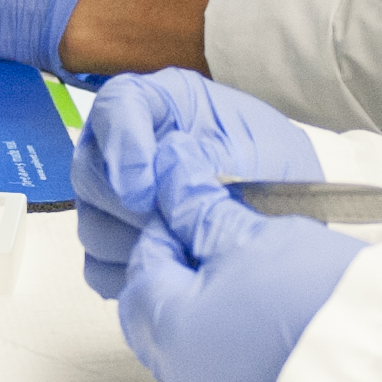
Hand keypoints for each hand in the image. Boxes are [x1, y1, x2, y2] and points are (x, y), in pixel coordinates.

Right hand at [74, 69, 314, 299]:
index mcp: (162, 105)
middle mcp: (128, 147)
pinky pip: (98, 268)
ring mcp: (115, 198)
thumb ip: (205, 159)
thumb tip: (156, 180)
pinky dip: (132, 275)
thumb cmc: (279, 171)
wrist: (291, 219)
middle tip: (174, 228)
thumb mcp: (259, 151)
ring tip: (184, 250)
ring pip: (91, 225)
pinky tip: (172, 272)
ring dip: (133, 245)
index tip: (144, 189)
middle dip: (129, 208)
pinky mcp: (115, 245)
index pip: (116, 106)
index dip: (122, 145)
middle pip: (90, 170)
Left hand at [118, 180, 363, 381]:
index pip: (142, 264)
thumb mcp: (257, 238)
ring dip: (208, 305)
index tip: (199, 203)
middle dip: (182, 268)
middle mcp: (181, 375)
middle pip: (156, 310)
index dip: (168, 225)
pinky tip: (269, 312)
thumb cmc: (320, 303)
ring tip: (253, 272)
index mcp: (168, 329)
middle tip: (222, 236)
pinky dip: (233, 337)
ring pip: (189, 342)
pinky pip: (224, 369)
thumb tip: (173, 180)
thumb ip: (204, 211)